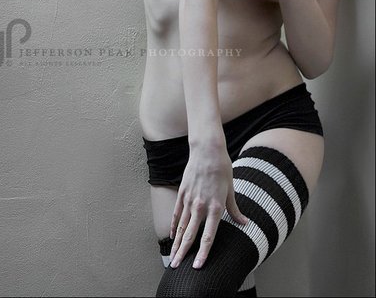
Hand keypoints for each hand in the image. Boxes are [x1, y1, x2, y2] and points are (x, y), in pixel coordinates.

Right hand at [169, 143, 247, 268]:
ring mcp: (189, 199)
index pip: (207, 236)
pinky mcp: (182, 192)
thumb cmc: (222, 168)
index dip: (202, 253)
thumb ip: (234, 209)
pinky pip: (176, 212)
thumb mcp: (231, 189)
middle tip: (175, 267)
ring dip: (176, 242)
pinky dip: (174, 225)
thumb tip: (244, 223)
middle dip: (182, 253)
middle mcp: (200, 206)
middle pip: (190, 234)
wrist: (207, 150)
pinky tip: (172, 235)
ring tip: (172, 256)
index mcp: (215, 207)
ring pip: (181, 226)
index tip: (197, 266)